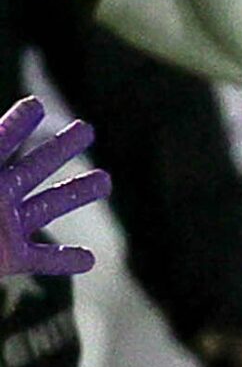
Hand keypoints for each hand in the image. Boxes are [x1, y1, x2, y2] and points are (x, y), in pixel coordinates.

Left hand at [0, 97, 107, 281]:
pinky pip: (45, 259)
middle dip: (60, 148)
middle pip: (34, 166)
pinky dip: (67, 260)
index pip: (0, 141)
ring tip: (105, 180)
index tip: (36, 105)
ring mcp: (6, 228)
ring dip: (78, 192)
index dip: (18, 122)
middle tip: (85, 129)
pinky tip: (89, 260)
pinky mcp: (12, 259)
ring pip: (49, 206)